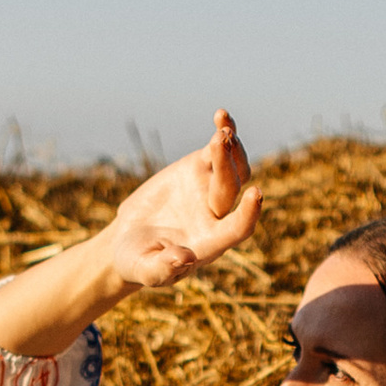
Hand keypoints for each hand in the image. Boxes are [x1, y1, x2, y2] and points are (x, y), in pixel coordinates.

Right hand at [0, 108, 260, 358]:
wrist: (129, 242)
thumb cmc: (138, 262)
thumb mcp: (145, 270)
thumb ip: (163, 269)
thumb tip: (184, 258)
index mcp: (210, 242)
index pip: (238, 229)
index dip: (248, 214)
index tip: (256, 194)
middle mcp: (217, 215)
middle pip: (231, 188)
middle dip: (226, 165)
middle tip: (217, 142)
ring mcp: (210, 189)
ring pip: (233, 166)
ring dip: (231, 147)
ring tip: (222, 126)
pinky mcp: (198, 169)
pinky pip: (217, 149)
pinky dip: (223, 132)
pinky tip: (221, 115)